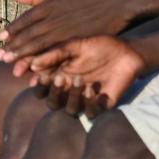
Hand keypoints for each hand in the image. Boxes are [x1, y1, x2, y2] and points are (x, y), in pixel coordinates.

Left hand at [0, 0, 132, 62]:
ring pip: (41, 46)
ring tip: (12, 66)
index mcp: (53, 2)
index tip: (2, 36)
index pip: (28, 17)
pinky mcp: (78, 41)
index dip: (14, 28)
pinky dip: (46, 61)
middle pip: (31, 34)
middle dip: (14, 46)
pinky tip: (38, 70)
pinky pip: (58, 53)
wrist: (123, 1)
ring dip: (25, 56)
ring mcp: (68, 31)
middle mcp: (57, 18)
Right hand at [28, 36, 144, 117]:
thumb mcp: (75, 45)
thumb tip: (32, 64)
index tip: (41, 76)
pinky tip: (93, 89)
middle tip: (60, 78)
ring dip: (72, 97)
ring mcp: (85, 99)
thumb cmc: (99, 45)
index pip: (42, 88)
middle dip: (54, 93)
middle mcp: (70, 91)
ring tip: (80, 80)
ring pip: (70, 110)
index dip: (38, 86)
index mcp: (60, 76)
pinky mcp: (101, 105)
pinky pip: (90, 113)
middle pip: (52, 103)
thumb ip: (55, 54)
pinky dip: (89, 103)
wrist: (126, 51)